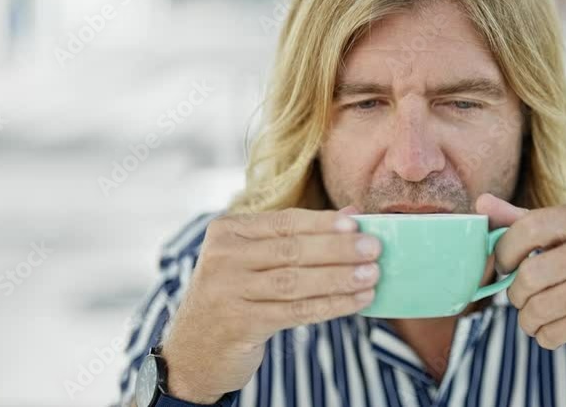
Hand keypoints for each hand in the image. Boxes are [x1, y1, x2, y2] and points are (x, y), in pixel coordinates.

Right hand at [160, 207, 380, 402]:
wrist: (192, 352)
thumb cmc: (233, 296)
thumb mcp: (253, 260)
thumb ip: (296, 235)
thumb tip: (352, 213)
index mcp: (226, 231)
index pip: (283, 222)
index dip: (323, 223)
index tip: (357, 223)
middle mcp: (223, 257)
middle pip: (292, 250)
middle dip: (338, 249)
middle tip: (374, 248)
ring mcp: (228, 291)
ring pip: (296, 281)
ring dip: (340, 278)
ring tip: (372, 275)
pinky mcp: (240, 323)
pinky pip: (296, 311)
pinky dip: (331, 305)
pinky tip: (357, 301)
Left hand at [477, 194, 565, 384]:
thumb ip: (527, 222)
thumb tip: (482, 203)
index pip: (531, 226)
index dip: (505, 250)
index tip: (503, 266)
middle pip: (531, 272)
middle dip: (516, 294)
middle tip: (522, 299)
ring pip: (540, 306)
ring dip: (529, 319)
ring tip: (536, 318)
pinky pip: (555, 329)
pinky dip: (546, 336)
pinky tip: (556, 331)